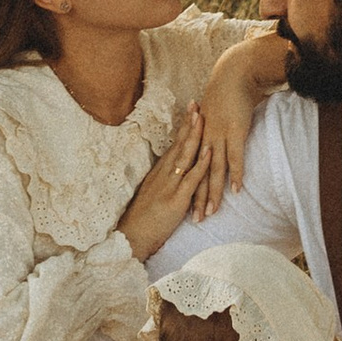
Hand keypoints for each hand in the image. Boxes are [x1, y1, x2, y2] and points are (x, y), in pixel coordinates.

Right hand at [120, 107, 226, 257]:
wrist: (132, 237)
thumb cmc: (143, 219)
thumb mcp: (153, 194)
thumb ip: (165, 182)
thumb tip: (174, 171)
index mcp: (159, 172)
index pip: (173, 144)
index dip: (183, 127)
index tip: (190, 110)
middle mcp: (164, 174)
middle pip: (179, 144)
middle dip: (189, 124)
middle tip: (197, 103)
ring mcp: (170, 185)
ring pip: (185, 156)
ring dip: (195, 136)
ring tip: (203, 118)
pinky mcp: (176, 200)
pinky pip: (191, 178)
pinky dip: (200, 163)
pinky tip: (209, 151)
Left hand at [176, 33, 288, 201]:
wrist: (233, 73)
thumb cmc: (226, 92)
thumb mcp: (213, 115)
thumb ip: (211, 131)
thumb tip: (210, 143)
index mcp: (199, 136)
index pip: (191, 169)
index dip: (189, 188)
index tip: (185, 207)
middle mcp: (205, 139)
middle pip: (199, 175)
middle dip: (197, 199)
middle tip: (196, 221)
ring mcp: (218, 136)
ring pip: (213, 170)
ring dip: (213, 193)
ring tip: (211, 213)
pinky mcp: (234, 131)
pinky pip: (234, 157)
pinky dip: (235, 174)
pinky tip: (235, 190)